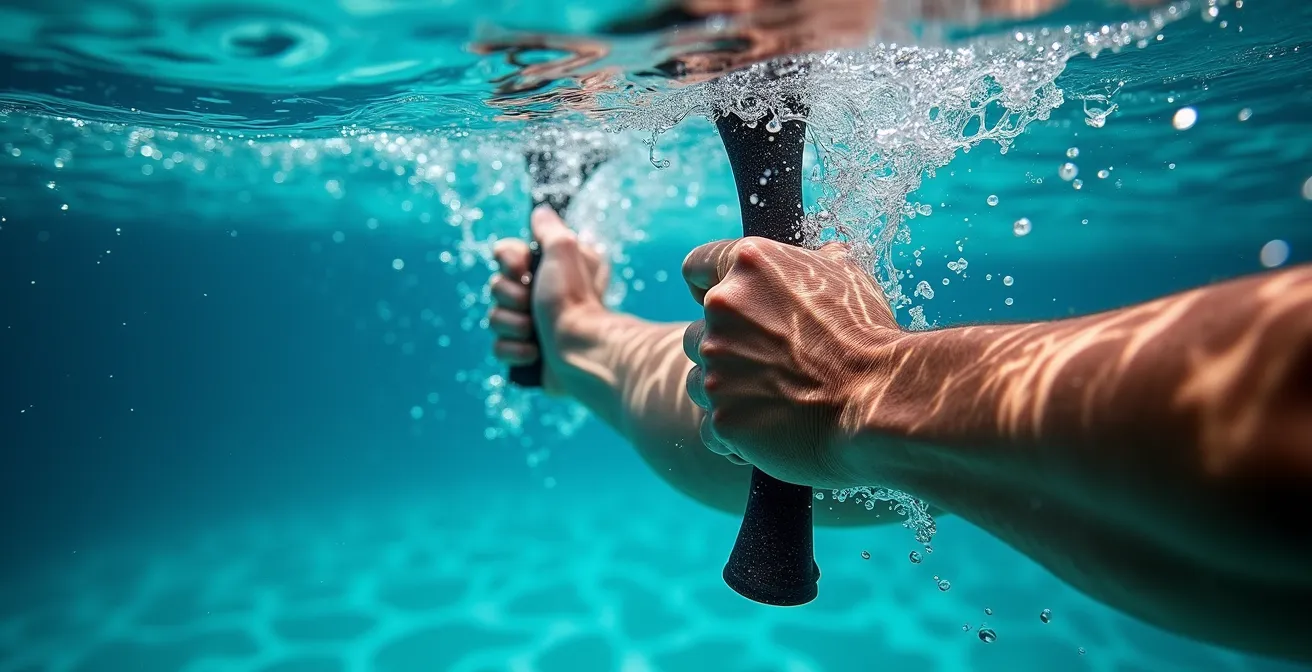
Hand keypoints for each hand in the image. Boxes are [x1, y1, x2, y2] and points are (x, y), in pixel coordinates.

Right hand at [488, 206, 609, 395]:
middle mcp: (538, 294)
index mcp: (546, 269)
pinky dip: (516, 350)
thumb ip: (550, 229)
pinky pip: (500, 348)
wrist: (583, 350)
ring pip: (495, 319)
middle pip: (496, 287)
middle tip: (533, 303)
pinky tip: (535, 353)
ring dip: (514, 325)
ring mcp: (530, 325)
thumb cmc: (575, 298)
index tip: (522, 269)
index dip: (508, 262)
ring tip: (536, 332)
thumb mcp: (565, 249)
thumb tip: (541, 211)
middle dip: (512, 297)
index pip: (505, 254)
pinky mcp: (526, 354)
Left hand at [681, 237, 902, 487]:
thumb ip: (817, 260)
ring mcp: (717, 367)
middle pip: (698, 331)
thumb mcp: (849, 275)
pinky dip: (738, 430)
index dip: (707, 286)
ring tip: (775, 398)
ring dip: (728, 389)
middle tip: (772, 363)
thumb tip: (819, 255)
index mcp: (748, 266)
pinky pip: (715, 426)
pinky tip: (775, 427)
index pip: (695, 268)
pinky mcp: (722, 417)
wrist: (881, 402)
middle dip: (727, 348)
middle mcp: (722, 310)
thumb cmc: (869, 335)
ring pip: (700, 379)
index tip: (731, 307)